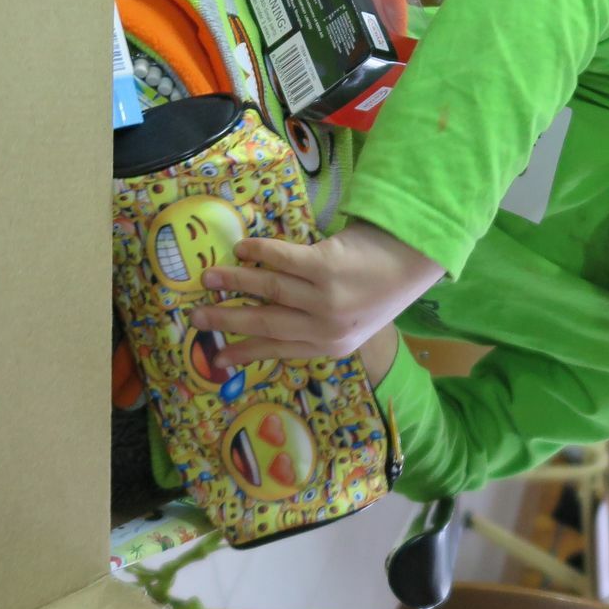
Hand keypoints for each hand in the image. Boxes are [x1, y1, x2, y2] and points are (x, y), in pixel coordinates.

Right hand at [189, 220, 442, 367]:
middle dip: (227, 320)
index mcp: (331, 346)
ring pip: (268, 290)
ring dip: (234, 282)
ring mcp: (326, 298)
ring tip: (208, 277)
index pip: (278, 350)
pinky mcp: (327, 267)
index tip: (216, 359)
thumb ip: (314, 326)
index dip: (244, 353)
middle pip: (265, 323)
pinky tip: (241, 250)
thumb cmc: (377, 289)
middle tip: (195, 317)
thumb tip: (263, 324)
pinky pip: (282, 259)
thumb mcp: (349, 322)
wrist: (412, 261)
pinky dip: (258, 253)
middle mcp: (327, 327)